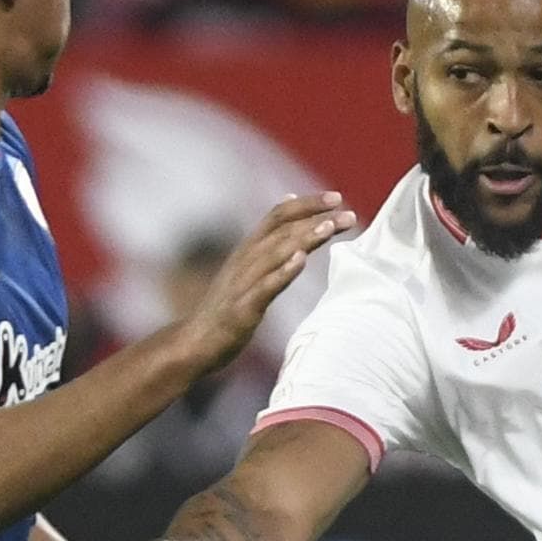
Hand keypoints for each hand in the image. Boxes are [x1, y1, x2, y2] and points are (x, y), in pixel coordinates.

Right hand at [177, 194, 357, 374]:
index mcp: (248, 250)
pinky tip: (301, 261)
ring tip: (328, 228)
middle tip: (346, 213)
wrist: (195, 343)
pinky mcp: (242, 309)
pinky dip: (283, 272)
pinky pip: (265, 288)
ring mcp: (243, 284)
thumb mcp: (248, 269)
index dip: (307, 204)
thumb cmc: (227, 307)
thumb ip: (270, 239)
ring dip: (303, 239)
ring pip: (275, 254)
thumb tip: (289, 201)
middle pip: (282, 230)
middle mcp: (245, 260)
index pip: (278, 216)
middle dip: (314, 218)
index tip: (336, 198)